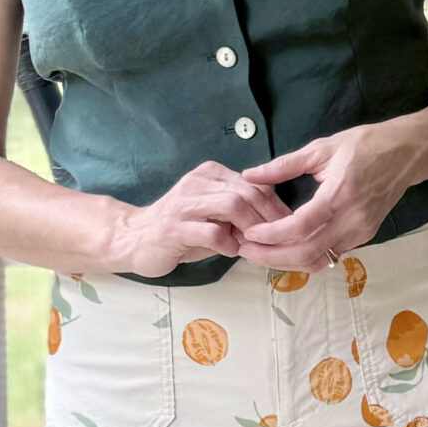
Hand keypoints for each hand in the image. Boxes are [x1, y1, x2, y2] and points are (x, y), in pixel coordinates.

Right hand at [107, 161, 280, 276]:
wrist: (136, 239)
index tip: (291, 227)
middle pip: (248, 193)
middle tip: (282, 240)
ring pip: (232, 206)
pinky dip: (227, 243)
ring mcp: (185, 203)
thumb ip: (241, 215)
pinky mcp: (174, 227)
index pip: (254, 185)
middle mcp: (198, 182)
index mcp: (211, 175)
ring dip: (251, 229)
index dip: (277, 207)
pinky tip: (230, 251)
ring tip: (257, 246)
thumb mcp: (214, 216)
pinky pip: (211, 232)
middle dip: (270, 218)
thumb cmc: (181, 231)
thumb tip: (278, 227)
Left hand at [228, 123, 417, 267]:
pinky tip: (285, 247)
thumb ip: (283, 165)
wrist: (406, 153)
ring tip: (260, 253)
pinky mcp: (364, 236)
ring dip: (287, 261)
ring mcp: (361, 231)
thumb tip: (250, 175)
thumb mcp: (321, 148)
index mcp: (339, 194)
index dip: (271, 235)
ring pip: (318, 260)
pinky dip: (305, 256)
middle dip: (272, 256)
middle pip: (307, 252)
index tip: (249, 233)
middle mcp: (352, 219)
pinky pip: (330, 254)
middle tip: (246, 250)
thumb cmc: (364, 145)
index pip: (300, 226)